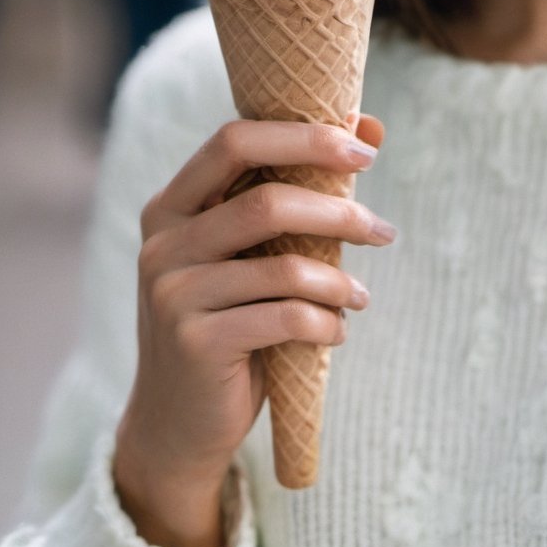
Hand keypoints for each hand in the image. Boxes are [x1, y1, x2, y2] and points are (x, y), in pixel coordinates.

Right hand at [113, 112, 392, 546]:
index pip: (234, 140)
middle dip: (338, 211)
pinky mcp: (196, 343)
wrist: (176, 423)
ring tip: (361, 295)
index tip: (366, 152)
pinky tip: (337, 330)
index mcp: (172, 205)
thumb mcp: (251, 252)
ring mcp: (173, 294)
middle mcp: (163, 242)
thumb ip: (299, 188)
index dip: (304, 137)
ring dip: (340, 279)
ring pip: (284, 266)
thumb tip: (371, 123)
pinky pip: (285, 317)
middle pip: (267, 201)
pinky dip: (326, 322)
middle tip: (383, 231)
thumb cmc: (228, 320)